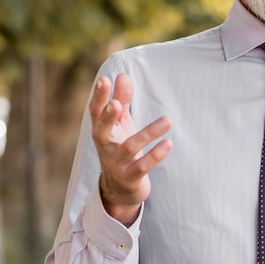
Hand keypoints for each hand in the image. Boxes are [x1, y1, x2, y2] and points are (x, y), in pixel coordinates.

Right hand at [90, 74, 171, 225]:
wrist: (120, 188)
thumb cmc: (121, 148)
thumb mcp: (121, 124)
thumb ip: (122, 100)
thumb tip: (122, 75)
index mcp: (102, 131)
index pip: (96, 112)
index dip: (99, 97)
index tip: (104, 80)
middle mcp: (105, 147)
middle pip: (101, 130)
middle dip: (108, 117)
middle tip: (116, 104)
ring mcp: (116, 163)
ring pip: (130, 147)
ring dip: (149, 133)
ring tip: (168, 120)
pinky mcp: (130, 177)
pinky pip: (143, 166)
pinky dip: (156, 155)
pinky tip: (168, 143)